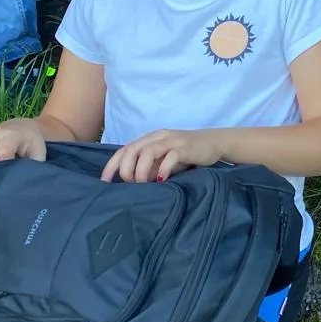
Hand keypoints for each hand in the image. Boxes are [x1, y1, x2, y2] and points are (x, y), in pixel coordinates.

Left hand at [102, 129, 223, 182]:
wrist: (215, 142)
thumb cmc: (187, 154)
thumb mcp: (164, 160)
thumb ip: (149, 167)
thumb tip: (132, 182)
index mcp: (150, 139)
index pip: (125, 149)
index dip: (112, 165)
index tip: (105, 182)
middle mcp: (159, 137)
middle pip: (133, 149)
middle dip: (126, 169)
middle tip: (130, 184)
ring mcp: (173, 141)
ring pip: (148, 151)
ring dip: (141, 170)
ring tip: (144, 183)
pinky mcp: (187, 147)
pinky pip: (171, 156)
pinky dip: (163, 168)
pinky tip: (161, 180)